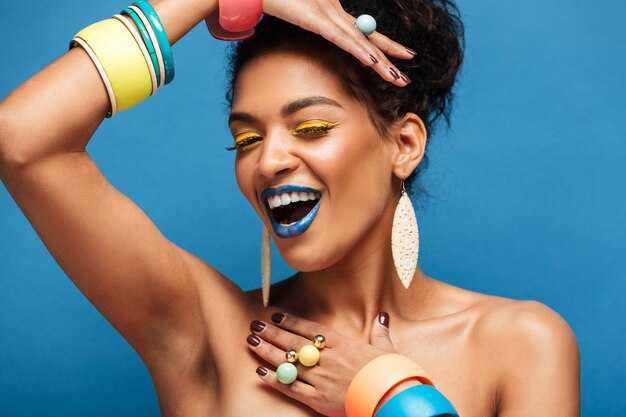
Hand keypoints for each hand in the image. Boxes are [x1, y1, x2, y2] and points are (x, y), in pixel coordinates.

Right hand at [218, 0, 414, 85]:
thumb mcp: (300, 14)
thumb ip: (313, 23)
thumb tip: (319, 31)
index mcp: (333, 14)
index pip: (365, 33)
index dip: (386, 45)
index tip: (405, 55)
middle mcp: (336, 13)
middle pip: (369, 39)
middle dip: (391, 58)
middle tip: (407, 76)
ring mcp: (328, 15)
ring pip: (361, 43)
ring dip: (381, 62)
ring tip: (397, 78)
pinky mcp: (318, 19)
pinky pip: (343, 39)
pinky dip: (359, 51)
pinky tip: (373, 63)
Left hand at [247, 311, 396, 416]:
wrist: (391, 400)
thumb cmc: (390, 375)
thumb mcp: (386, 350)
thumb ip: (380, 333)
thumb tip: (381, 316)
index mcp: (343, 344)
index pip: (310, 329)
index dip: (291, 322)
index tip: (275, 316)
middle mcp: (328, 358)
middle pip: (293, 343)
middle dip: (271, 333)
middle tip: (253, 324)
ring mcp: (321, 379)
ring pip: (288, 362)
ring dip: (267, 352)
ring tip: (251, 341)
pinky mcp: (318, 399)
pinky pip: (291, 388)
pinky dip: (274, 380)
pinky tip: (260, 373)